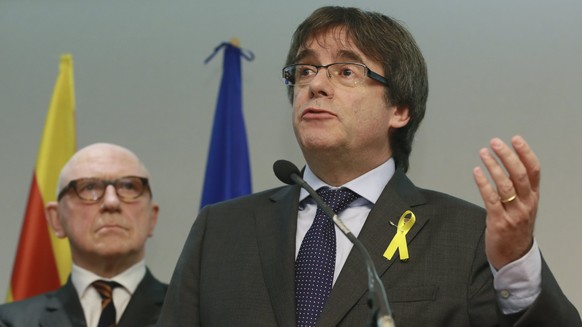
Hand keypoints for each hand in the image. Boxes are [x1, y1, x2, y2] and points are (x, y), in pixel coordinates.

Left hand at [473, 135, 539, 269]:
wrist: (514, 257)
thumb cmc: (516, 229)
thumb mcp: (524, 207)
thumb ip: (519, 189)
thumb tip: (507, 165)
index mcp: (533, 198)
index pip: (534, 171)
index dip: (526, 153)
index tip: (516, 139)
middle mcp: (526, 204)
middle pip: (520, 174)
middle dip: (507, 156)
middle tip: (495, 142)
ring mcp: (513, 213)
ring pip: (505, 185)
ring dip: (493, 166)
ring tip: (483, 153)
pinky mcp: (499, 221)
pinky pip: (491, 199)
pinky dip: (483, 183)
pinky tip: (477, 172)